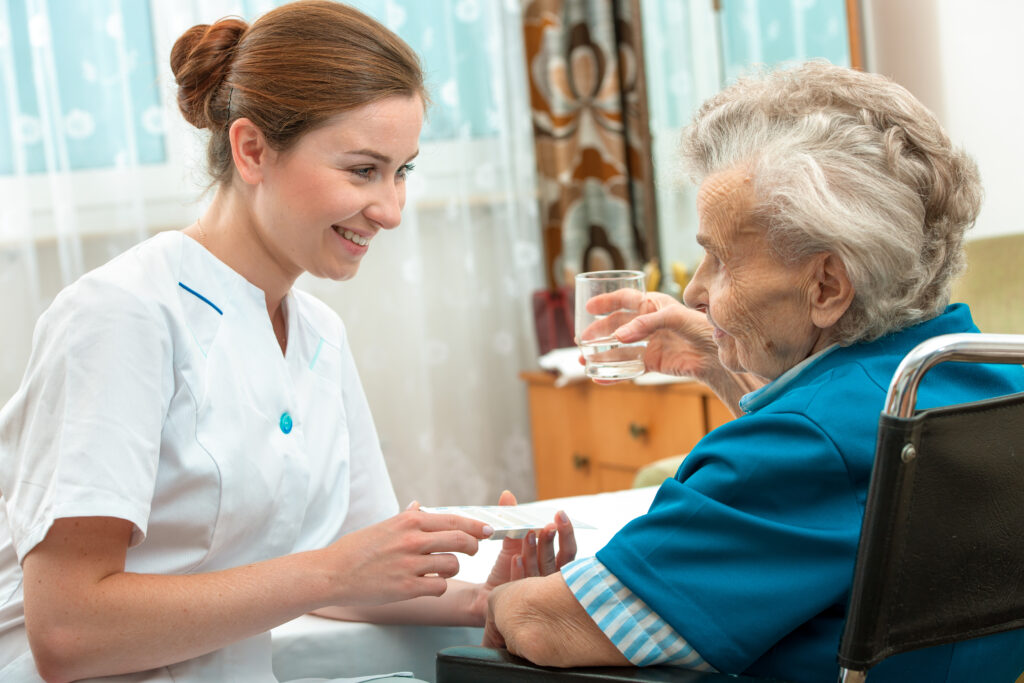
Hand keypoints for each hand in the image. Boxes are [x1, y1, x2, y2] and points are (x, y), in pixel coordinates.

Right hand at [322, 506, 492, 606]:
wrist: (332, 573)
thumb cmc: (356, 549)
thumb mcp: (383, 526)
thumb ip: (406, 518)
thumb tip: (418, 506)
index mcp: (409, 522)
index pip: (454, 520)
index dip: (476, 525)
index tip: (488, 530)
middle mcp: (412, 540)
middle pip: (461, 540)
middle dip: (473, 546)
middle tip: (474, 550)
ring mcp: (410, 564)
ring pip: (452, 565)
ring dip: (452, 569)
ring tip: (441, 570)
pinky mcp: (406, 588)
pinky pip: (439, 586)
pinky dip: (438, 586)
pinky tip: (428, 584)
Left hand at [470, 491, 576, 621]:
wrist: (486, 596)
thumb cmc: (507, 569)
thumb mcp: (510, 542)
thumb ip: (513, 521)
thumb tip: (507, 494)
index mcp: (556, 566)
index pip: (568, 550)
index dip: (566, 533)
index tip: (560, 515)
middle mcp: (552, 583)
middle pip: (560, 562)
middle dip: (553, 541)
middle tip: (548, 525)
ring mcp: (540, 597)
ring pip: (541, 573)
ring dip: (535, 552)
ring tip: (528, 535)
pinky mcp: (522, 607)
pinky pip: (523, 588)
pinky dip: (520, 572)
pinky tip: (516, 559)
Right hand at [580, 290, 718, 381]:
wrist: (716, 356)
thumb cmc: (700, 328)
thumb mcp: (673, 317)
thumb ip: (645, 324)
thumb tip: (618, 338)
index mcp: (653, 304)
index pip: (625, 299)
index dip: (606, 302)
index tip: (588, 307)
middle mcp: (648, 323)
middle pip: (616, 326)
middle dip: (598, 332)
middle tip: (582, 340)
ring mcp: (649, 343)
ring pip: (619, 348)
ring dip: (601, 354)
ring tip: (584, 361)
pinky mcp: (653, 362)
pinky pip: (629, 368)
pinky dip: (614, 374)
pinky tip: (600, 379)